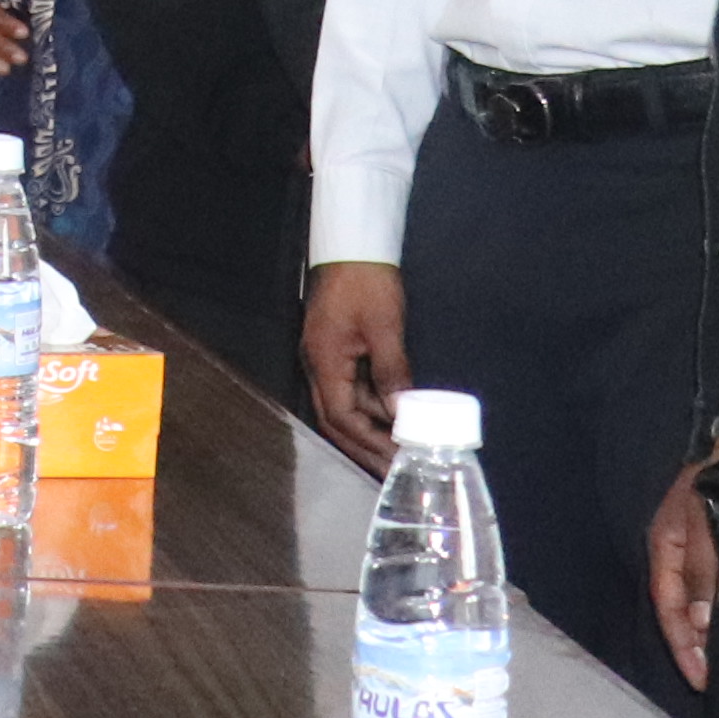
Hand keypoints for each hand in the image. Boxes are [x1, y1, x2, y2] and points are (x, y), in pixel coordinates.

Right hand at [300, 261, 410, 469]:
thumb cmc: (366, 283)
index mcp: (324, 362)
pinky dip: (370, 410)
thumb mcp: (385, 327)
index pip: (341, 416)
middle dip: (363, 448)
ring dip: (368, 431)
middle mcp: (318, 366)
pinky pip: (350, 391)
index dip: (368, 442)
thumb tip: (400, 414)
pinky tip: (392, 420)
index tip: (394, 460)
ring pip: (343, 407)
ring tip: (398, 451)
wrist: (352, 247)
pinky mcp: (336, 353)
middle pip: (335, 420)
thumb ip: (391, 372)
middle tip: (392, 470)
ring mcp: (325, 359)